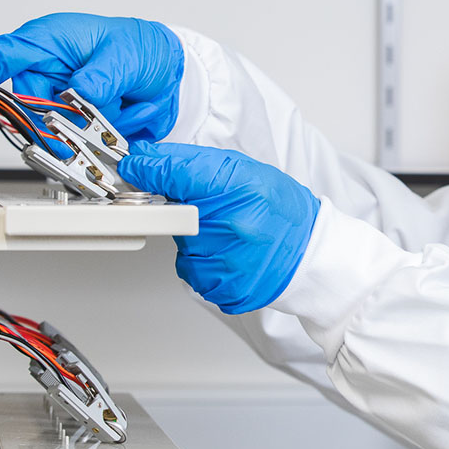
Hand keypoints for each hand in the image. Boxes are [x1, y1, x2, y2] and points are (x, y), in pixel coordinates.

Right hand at [0, 13, 183, 141]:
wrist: (173, 75)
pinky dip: (95, 139)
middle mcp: (49, 71)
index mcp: (51, 41)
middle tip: (89, 117)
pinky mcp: (75, 122)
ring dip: (82, 129)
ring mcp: (60, 98)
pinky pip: (72, 141)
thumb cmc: (144, 49)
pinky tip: (119, 122)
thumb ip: (104, 73)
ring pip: (50, 128)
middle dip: (52, 119)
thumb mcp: (127, 55)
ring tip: (118, 111)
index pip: (1, 56)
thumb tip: (82, 89)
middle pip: (25, 105)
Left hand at [118, 141, 320, 313]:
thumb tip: (148, 159)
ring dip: (196, 239)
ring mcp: (225, 263)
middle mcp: (230, 228)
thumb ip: (195, 164)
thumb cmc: (283, 212)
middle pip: (173, 212)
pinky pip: (193, 272)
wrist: (311, 254)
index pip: (173, 173)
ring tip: (231, 235)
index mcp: (240, 190)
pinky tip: (231, 254)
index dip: (147, 168)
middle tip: (212, 210)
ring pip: (181, 246)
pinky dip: (206, 262)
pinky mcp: (221, 289)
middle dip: (182, 209)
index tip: (136, 166)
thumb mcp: (247, 171)